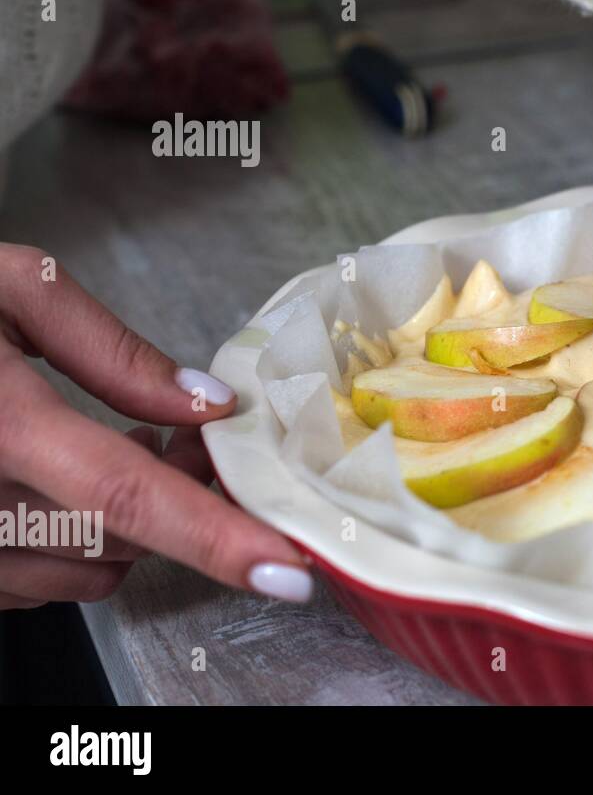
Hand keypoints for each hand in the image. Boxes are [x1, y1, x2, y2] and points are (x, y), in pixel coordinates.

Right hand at [0, 244, 311, 608]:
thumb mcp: (10, 286)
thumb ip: (112, 351)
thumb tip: (205, 406)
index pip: (123, 498)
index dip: (214, 538)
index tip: (286, 569)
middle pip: (120, 540)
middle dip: (180, 501)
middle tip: (192, 440)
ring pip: (86, 573)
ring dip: (128, 526)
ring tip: (118, 447)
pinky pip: (38, 583)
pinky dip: (76, 544)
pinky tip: (64, 483)